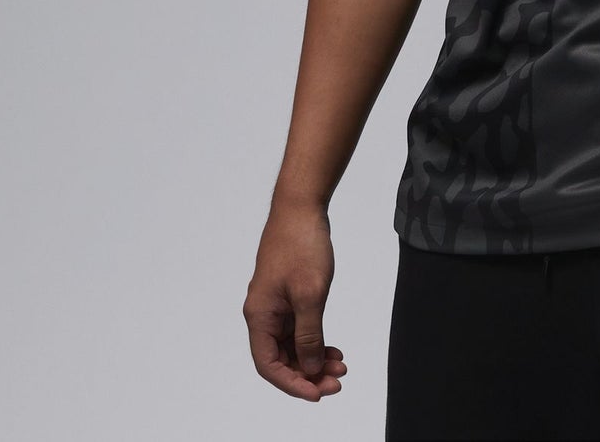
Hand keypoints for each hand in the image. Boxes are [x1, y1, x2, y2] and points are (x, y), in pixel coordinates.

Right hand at [243, 202, 348, 401]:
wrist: (301, 205)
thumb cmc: (301, 244)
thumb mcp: (310, 294)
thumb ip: (309, 335)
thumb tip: (308, 368)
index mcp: (259, 316)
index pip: (269, 365)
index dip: (292, 384)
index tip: (318, 393)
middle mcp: (263, 313)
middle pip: (281, 358)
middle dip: (308, 373)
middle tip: (337, 381)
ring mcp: (275, 304)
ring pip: (292, 344)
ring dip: (314, 358)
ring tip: (340, 367)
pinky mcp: (287, 294)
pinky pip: (298, 327)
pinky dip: (315, 339)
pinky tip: (333, 348)